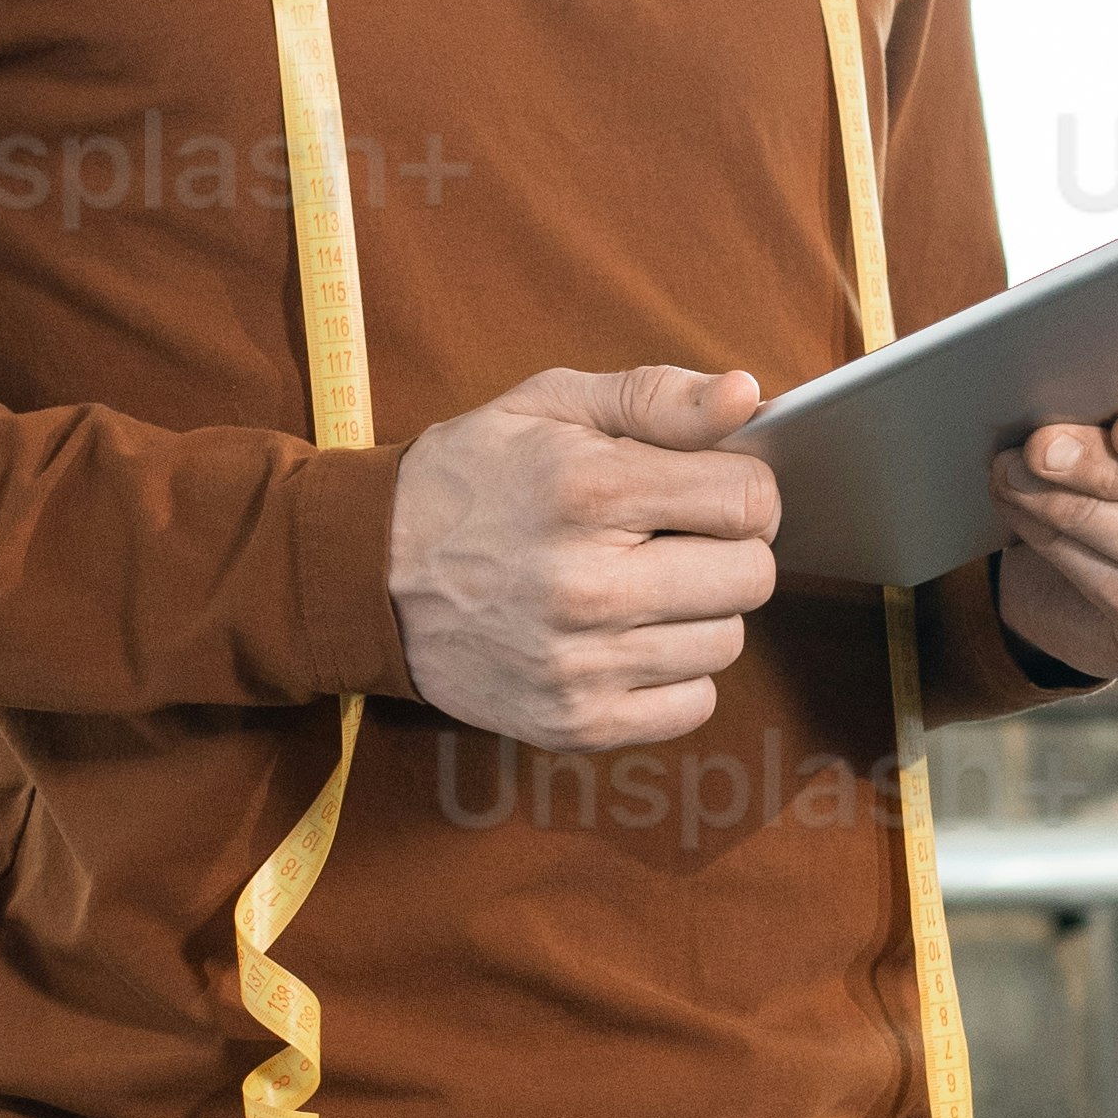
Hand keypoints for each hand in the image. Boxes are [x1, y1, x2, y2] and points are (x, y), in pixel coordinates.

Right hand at [386, 363, 779, 747]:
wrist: (366, 572)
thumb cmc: (473, 476)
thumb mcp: (551, 405)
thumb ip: (656, 396)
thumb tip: (748, 394)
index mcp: (587, 491)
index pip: (749, 500)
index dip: (743, 487)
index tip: (707, 489)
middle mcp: (586, 586)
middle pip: (751, 576)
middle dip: (727, 548)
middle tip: (672, 538)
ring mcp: (579, 665)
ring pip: (726, 642)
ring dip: (699, 612)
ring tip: (639, 586)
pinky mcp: (572, 723)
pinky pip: (692, 705)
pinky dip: (676, 674)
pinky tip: (628, 639)